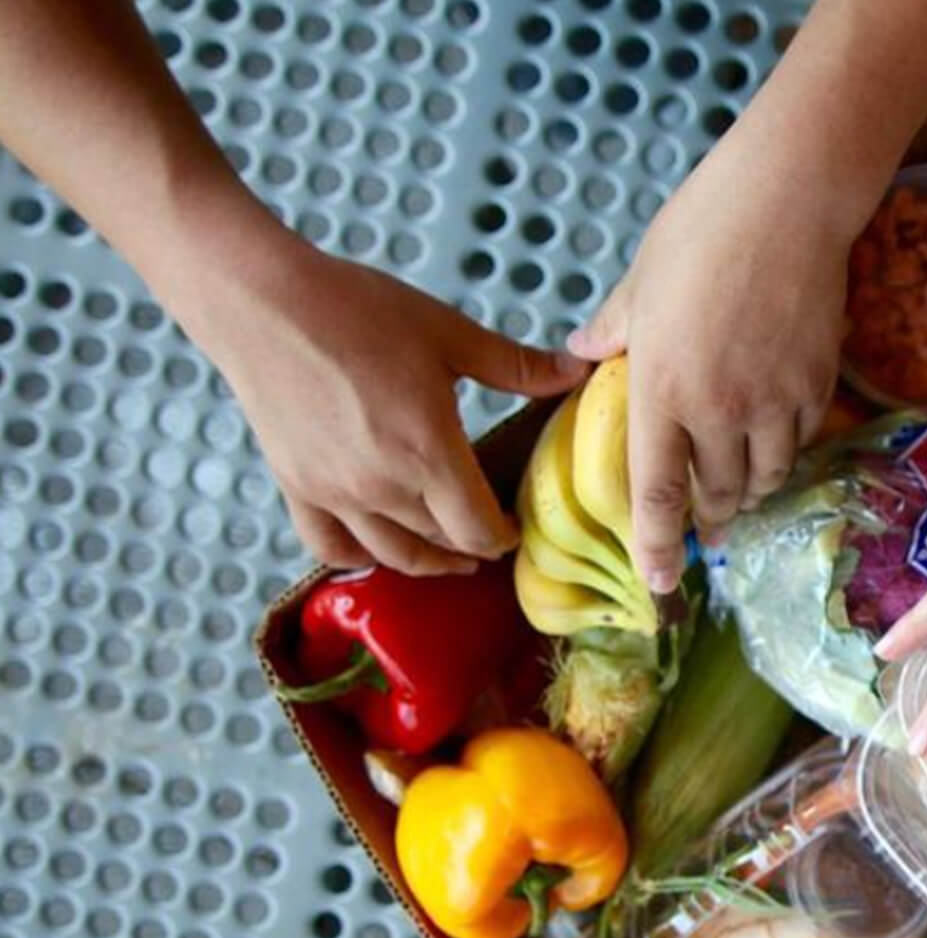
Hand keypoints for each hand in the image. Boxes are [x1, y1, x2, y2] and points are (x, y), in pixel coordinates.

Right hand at [164, 227, 587, 574]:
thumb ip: (517, 366)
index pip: (479, 530)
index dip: (505, 536)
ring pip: (393, 555)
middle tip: (490, 533)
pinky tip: (380, 549)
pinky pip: (332, 547)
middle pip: (442, 544)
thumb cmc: (359, 310)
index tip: (516, 526)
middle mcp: (382, 485)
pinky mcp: (297, 487)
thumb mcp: (451, 335)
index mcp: (428, 451)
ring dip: (428, 561)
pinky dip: (361, 558)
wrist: (264, 302)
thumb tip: (577, 372)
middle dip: (473, 544)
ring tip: (451, 555)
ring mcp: (335, 493)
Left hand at [568, 155, 848, 593]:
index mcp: (661, 391)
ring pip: (768, 475)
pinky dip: (788, 447)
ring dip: (753, 487)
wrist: (786, 205)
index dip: (657, 547)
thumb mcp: (639, 282)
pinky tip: (781, 434)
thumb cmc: (700, 233)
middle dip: (712, 517)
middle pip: (719, 494)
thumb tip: (581, 352)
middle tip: (708, 526)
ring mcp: (774, 402)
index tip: (659, 584)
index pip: (656, 492)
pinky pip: (803, 439)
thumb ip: (613, 330)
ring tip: (745, 483)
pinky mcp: (818, 385)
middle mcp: (718, 411)